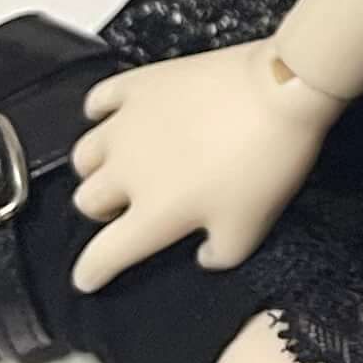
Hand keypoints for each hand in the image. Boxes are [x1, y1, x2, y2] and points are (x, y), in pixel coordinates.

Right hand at [63, 44, 340, 294]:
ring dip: (96, 169)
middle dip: (102, 212)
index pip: (105, 253)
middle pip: (88, 199)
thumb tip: (203, 255)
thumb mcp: (251, 229)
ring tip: (117, 166)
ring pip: (84, 154)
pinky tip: (112, 117)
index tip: (87, 278)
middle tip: (126, 209)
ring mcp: (126, 124)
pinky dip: (98, 113)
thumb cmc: (266, 165)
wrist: (279, 89)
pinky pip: (98, 100)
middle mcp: (127, 170)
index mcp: (152, 213)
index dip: (92, 271)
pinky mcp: (137, 84)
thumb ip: (220, 253)